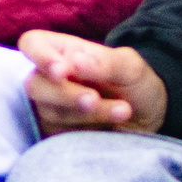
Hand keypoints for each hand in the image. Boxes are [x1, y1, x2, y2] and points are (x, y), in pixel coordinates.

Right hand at [20, 31, 168, 135]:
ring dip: (86, 114)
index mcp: (64, 51)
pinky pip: (60, 136)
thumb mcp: (131, 67)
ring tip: (122, 110)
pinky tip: (112, 127)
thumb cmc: (135, 83)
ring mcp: (52, 108)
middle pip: (34, 85)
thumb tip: (75, 61)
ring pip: (50, 114)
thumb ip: (105, 63)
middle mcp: (51, 78)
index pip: (33, 44)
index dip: (40, 56)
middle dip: (64, 95)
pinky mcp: (58, 134)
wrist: (148, 119)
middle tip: (94, 99)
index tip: (62, 71)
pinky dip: (88, 131)